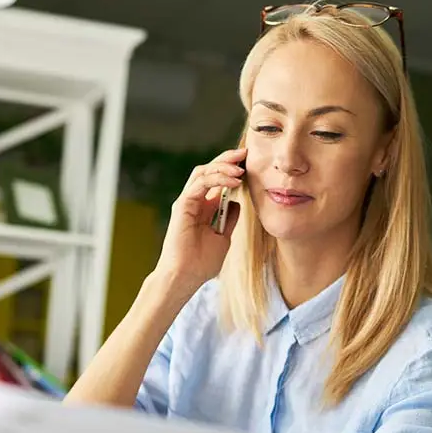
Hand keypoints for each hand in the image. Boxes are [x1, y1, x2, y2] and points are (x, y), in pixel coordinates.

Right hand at [154, 147, 245, 292]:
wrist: (185, 277)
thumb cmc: (201, 263)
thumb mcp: (223, 238)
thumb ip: (229, 219)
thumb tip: (237, 203)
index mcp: (203, 208)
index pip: (216, 181)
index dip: (231, 170)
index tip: (249, 165)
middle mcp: (193, 201)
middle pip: (209, 171)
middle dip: (227, 160)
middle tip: (245, 154)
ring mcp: (186, 202)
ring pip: (203, 173)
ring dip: (223, 166)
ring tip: (241, 166)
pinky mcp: (182, 206)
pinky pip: (200, 184)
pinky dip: (217, 179)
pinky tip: (233, 181)